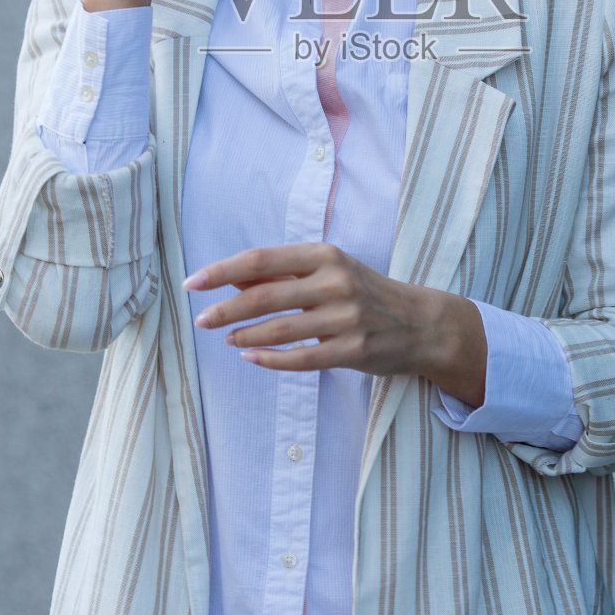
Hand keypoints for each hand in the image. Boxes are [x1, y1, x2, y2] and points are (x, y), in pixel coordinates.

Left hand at [184, 243, 486, 407]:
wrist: (421, 323)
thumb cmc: (364, 292)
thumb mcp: (328, 271)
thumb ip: (282, 274)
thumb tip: (230, 278)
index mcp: (324, 255)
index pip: (261, 259)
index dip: (222, 271)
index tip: (193, 283)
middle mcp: (335, 281)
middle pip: (264, 295)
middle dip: (225, 309)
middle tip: (201, 320)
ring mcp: (345, 318)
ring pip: (280, 328)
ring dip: (245, 335)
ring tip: (227, 339)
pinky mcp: (353, 350)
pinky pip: (301, 358)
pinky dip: (271, 359)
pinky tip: (251, 358)